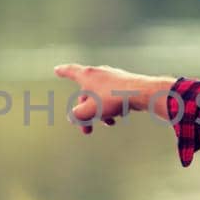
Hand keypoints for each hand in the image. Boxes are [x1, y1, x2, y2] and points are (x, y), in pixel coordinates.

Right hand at [53, 64, 176, 133]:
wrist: (142, 93)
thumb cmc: (113, 98)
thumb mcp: (88, 111)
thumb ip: (76, 115)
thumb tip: (74, 118)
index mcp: (87, 75)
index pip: (71, 71)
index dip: (62, 71)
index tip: (57, 69)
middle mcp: (99, 73)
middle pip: (86, 94)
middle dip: (85, 113)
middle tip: (87, 130)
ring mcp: (114, 78)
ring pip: (100, 97)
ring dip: (100, 112)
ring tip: (109, 123)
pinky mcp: (126, 84)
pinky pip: (113, 98)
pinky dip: (112, 108)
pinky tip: (119, 117)